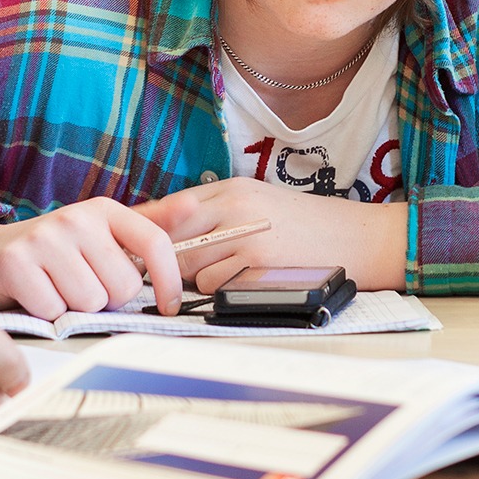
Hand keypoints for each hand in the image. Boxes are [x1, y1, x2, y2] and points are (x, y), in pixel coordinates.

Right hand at [0, 197, 183, 319]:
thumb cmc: (55, 252)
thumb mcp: (102, 233)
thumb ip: (148, 225)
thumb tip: (194, 207)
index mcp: (104, 210)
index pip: (154, 243)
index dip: (169, 281)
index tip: (168, 305)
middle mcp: (76, 218)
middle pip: (123, 286)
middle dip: (107, 298)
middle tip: (84, 286)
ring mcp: (45, 238)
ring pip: (90, 302)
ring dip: (76, 308)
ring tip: (59, 290)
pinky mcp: (17, 263)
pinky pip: (55, 310)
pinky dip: (48, 314)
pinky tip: (37, 296)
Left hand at [134, 178, 408, 292]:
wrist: (355, 237)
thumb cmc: (306, 224)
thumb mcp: (258, 202)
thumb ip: (215, 211)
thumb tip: (169, 232)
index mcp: (229, 188)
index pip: (168, 207)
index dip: (143, 229)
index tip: (123, 244)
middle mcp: (232, 207)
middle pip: (169, 237)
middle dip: (160, 259)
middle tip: (156, 272)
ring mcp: (243, 236)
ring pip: (188, 265)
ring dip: (193, 277)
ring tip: (221, 273)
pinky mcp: (256, 264)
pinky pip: (214, 285)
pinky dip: (219, 290)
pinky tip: (241, 282)